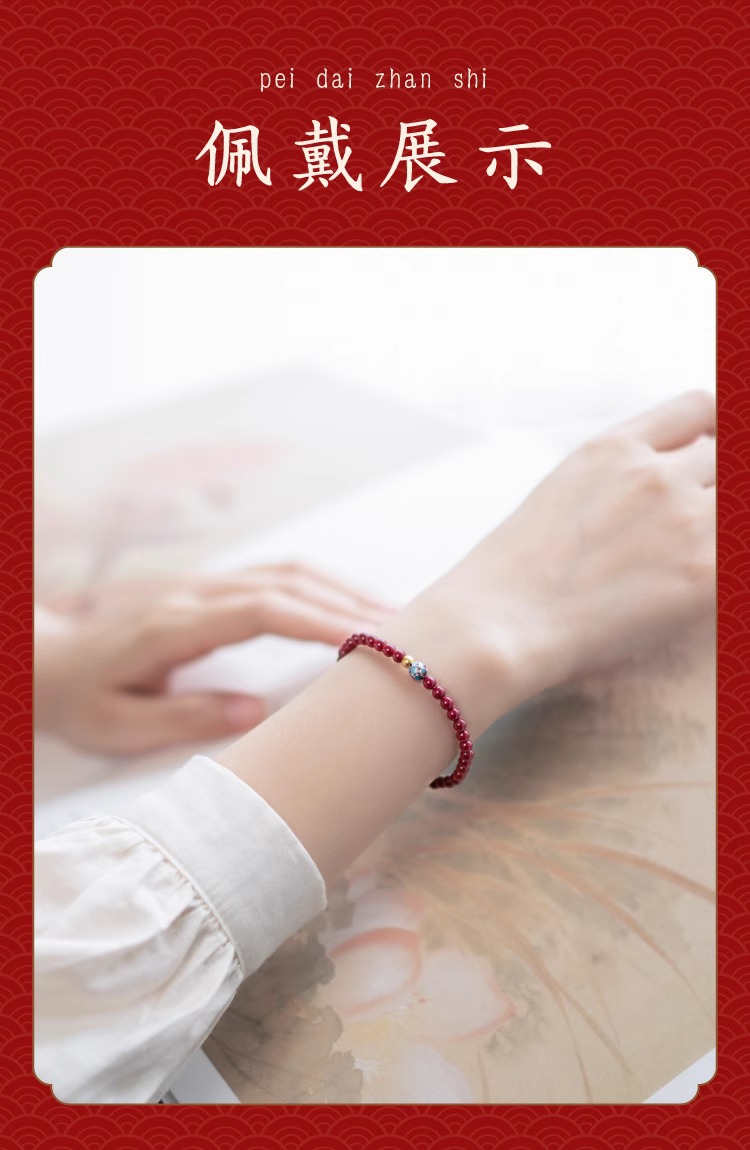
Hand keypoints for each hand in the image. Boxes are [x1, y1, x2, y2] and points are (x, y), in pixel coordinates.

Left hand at [35, 564, 389, 752]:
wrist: (50, 659)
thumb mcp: (119, 725)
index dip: (315, 620)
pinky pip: (278, 576)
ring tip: (395, 617)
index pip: (260, 610)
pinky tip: (351, 604)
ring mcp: (207, 586)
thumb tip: (255, 712)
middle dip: (348, 604)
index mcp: (174, 625)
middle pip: (286, 585)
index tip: (362, 643)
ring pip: (287, 573)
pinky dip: (322, 586)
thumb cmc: (83, 699)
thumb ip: (184, 718)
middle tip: (406, 632)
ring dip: (342, 590)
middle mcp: (197, 595)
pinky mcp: (214, 590)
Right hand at [398, 391, 715, 730]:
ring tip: (698, 555)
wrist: (497, 623)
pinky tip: (706, 589)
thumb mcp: (556, 496)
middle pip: (732, 453)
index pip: (699, 407)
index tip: (718, 458)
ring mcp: (684, 517)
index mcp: (611, 447)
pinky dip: (730, 565)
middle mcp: (653, 471)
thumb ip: (613, 478)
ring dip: (726, 526)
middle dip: (725, 482)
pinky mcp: (706, 571)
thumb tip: (662, 482)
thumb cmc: (512, 579)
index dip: (720, 432)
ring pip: (739, 496)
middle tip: (702, 521)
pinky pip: (742, 550)